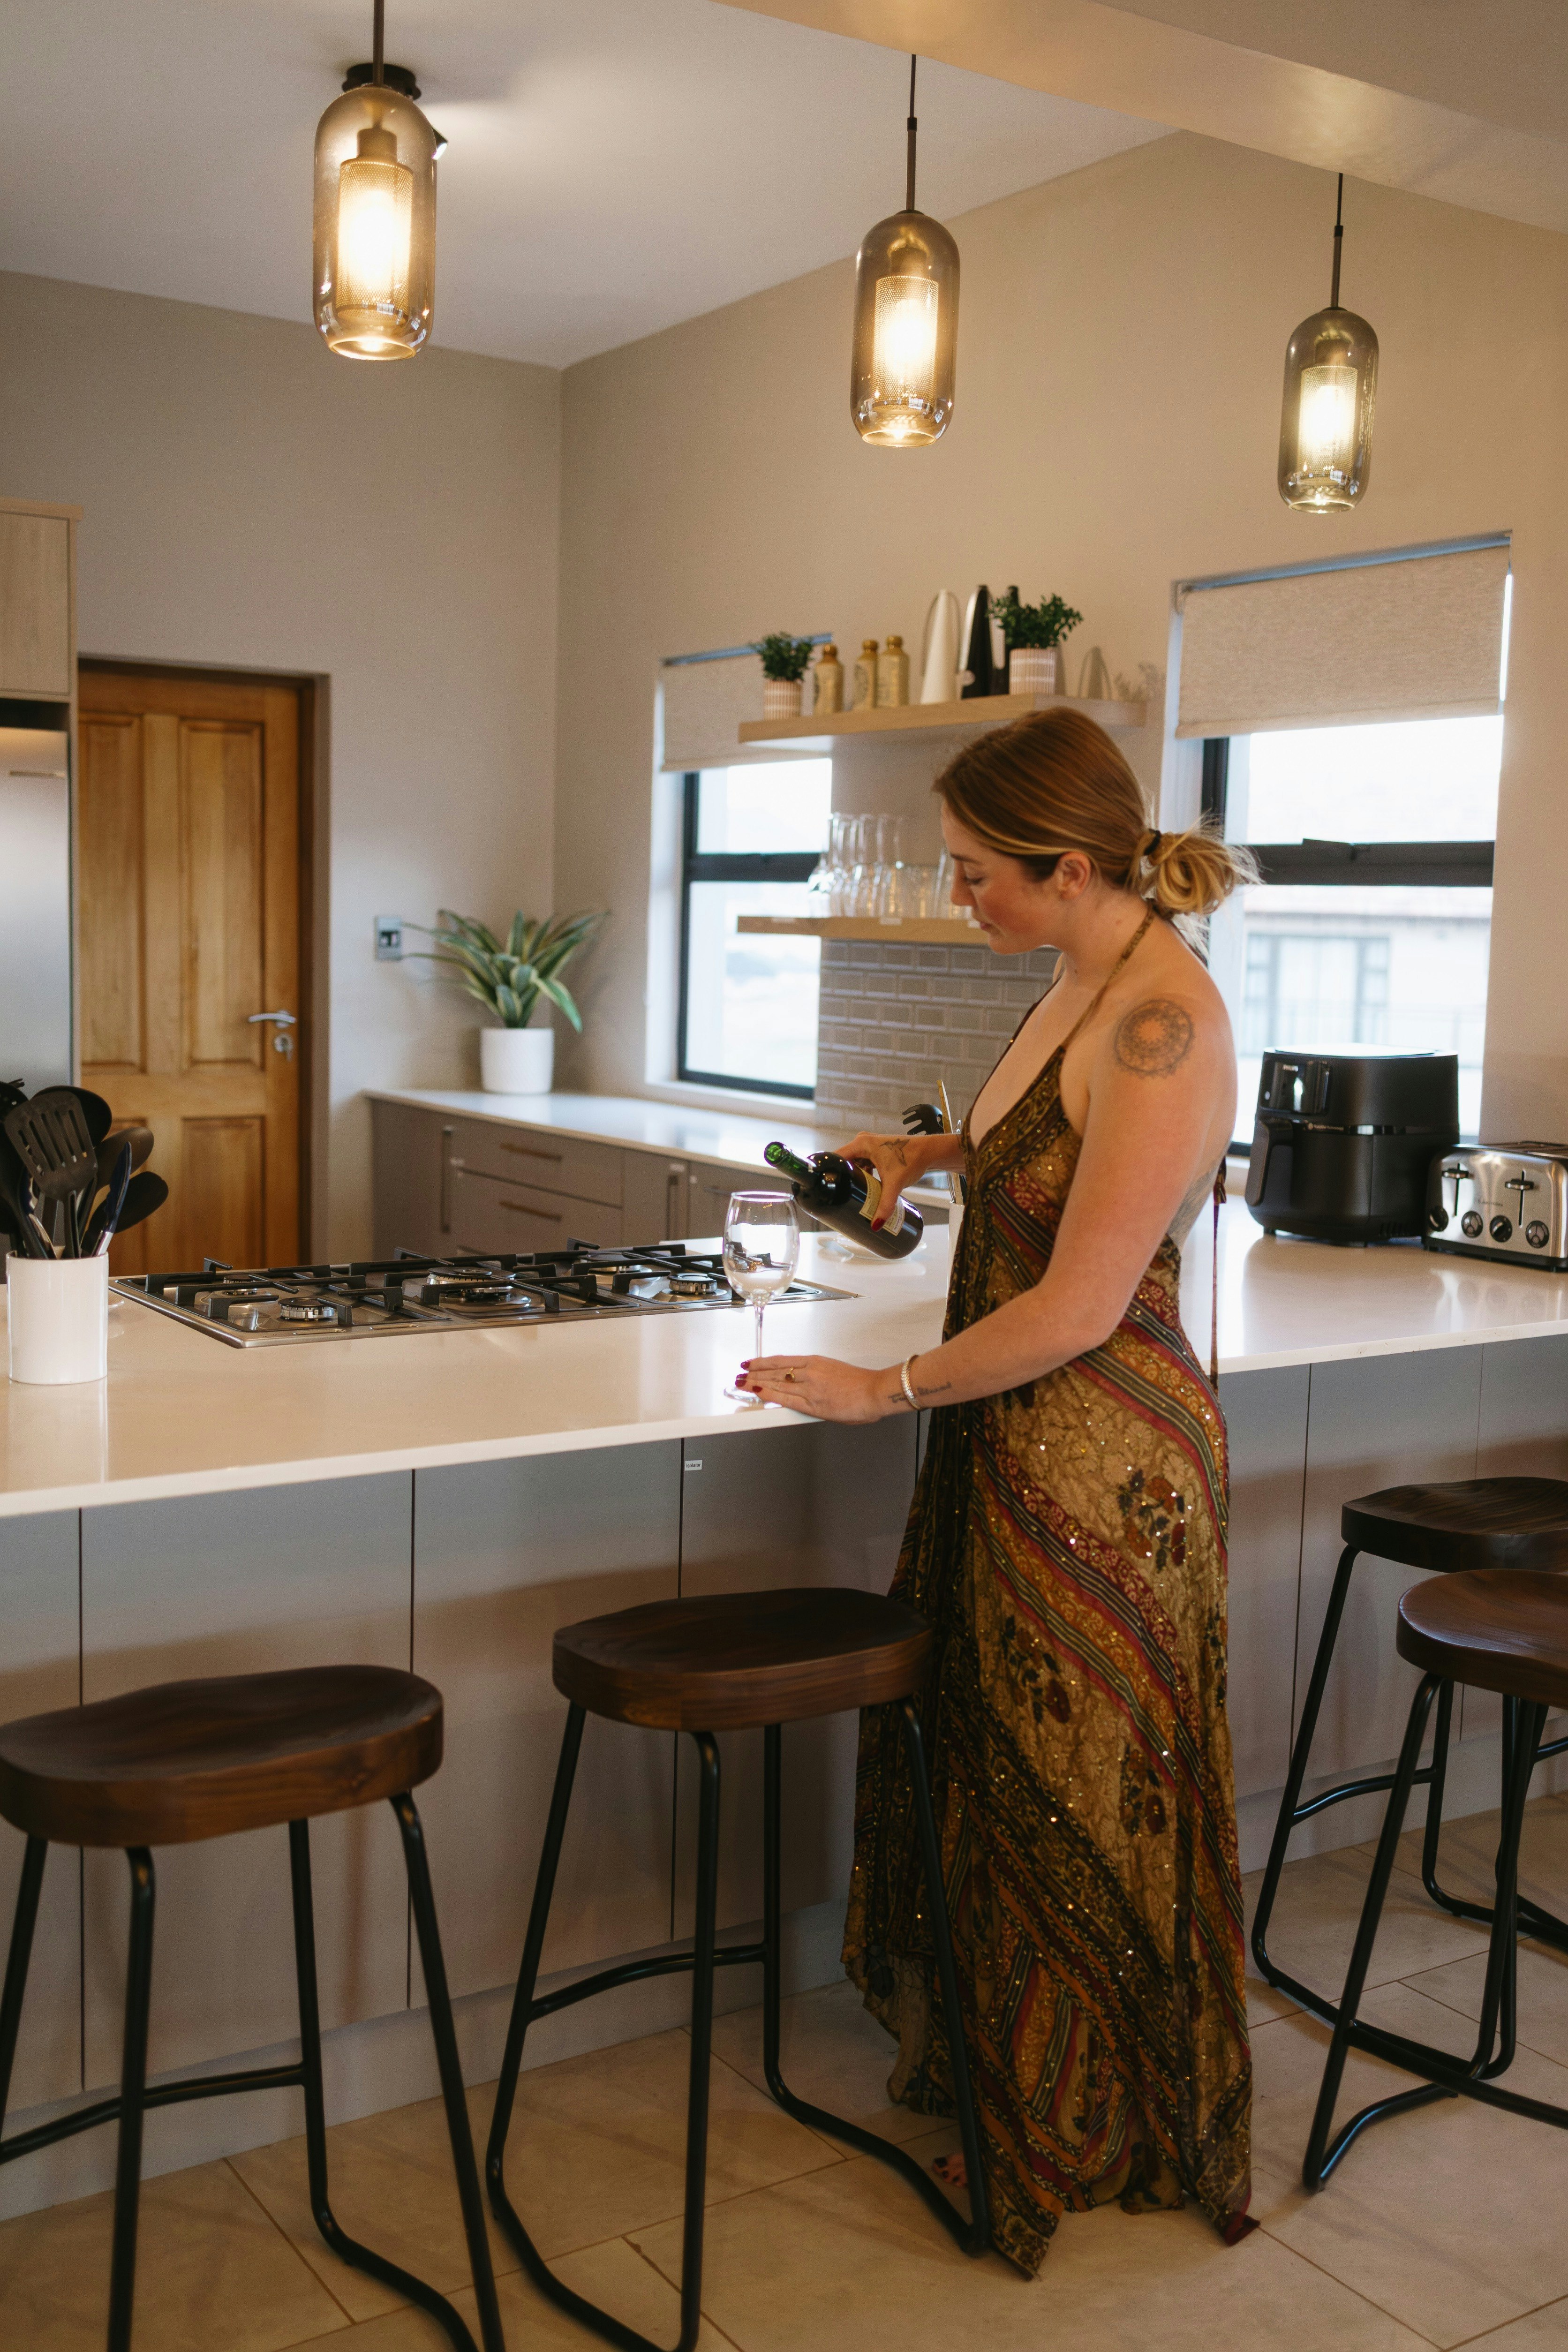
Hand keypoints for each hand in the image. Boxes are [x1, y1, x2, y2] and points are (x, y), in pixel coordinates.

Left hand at [737, 1354, 895, 1421]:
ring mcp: (809, 1387)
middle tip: (740, 1372)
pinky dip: (768, 1394)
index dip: (763, 1362)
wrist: (874, 1392)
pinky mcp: (812, 1403)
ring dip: (756, 1382)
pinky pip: (785, 1398)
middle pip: (775, 1370)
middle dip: (755, 1372)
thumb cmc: (861, 1384)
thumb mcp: (835, 1372)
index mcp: (816, 1362)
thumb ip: (818, 1378)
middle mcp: (809, 1372)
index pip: (782, 1361)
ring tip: (741, 1382)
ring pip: (776, 1382)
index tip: (752, 1363)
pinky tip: (757, 1392)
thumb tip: (808, 1385)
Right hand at [832, 1130, 931, 1228]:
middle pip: (844, 1161)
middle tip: (837, 1194)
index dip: (830, 1171)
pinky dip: (862, 1173)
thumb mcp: (895, 1183)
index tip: (826, 1186)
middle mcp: (863, 1142)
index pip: (837, 1157)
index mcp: (862, 1143)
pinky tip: (862, 1186)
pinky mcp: (875, 1151)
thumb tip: (876, 1224)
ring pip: (853, 1163)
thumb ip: (885, 1204)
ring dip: (852, 1176)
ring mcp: (869, 1146)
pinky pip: (862, 1163)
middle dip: (842, 1177)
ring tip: (848, 1193)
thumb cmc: (912, 1159)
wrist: (929, 1152)